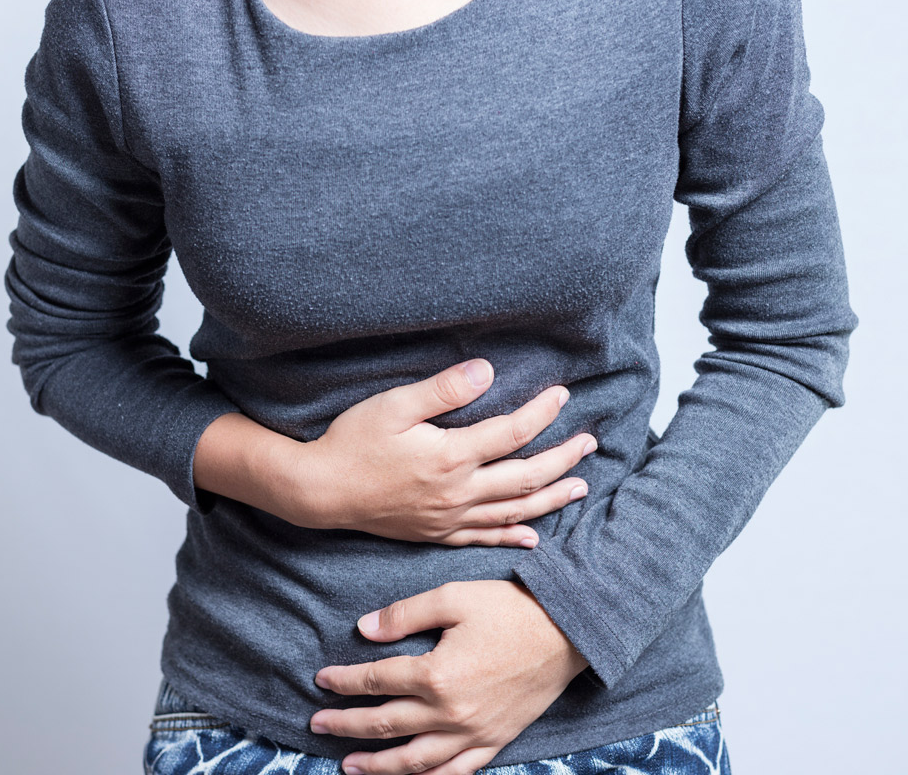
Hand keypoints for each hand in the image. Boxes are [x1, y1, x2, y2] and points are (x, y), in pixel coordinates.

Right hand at [286, 359, 596, 546]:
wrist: (320, 491)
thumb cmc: (352, 442)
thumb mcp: (393, 405)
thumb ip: (442, 389)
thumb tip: (487, 371)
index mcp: (451, 457)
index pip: (512, 433)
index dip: (542, 413)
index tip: (563, 394)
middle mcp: (457, 493)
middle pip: (525, 478)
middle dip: (562, 459)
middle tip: (589, 444)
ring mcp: (448, 518)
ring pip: (513, 512)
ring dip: (551, 499)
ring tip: (580, 487)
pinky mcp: (435, 534)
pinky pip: (484, 539)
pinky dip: (513, 536)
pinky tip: (533, 535)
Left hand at [310, 580, 588, 774]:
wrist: (567, 630)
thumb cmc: (509, 608)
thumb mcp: (453, 597)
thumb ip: (404, 614)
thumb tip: (363, 629)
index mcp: (436, 674)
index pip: (376, 682)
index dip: (344, 682)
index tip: (321, 681)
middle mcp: (451, 713)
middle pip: (386, 725)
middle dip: (347, 725)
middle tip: (317, 724)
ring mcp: (474, 734)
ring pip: (414, 761)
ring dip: (377, 764)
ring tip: (348, 765)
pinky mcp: (495, 742)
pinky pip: (456, 773)